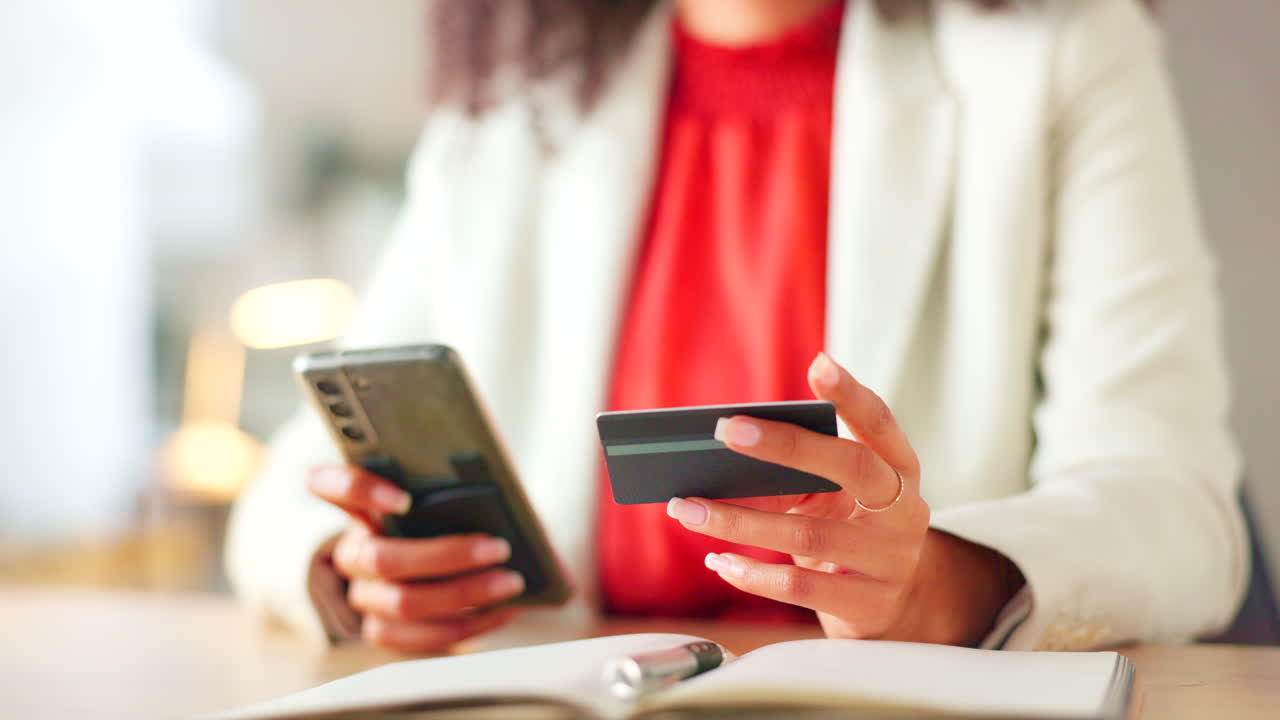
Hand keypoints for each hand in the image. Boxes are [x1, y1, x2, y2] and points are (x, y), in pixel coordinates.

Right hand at [307, 466, 522, 651]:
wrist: (434, 572)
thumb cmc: (442, 524)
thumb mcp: (437, 503)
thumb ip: (447, 494)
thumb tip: (493, 503)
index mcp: (359, 507)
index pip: (328, 484)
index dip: (359, 490)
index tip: (404, 499)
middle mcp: (353, 553)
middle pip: (383, 559)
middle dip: (448, 556)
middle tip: (498, 548)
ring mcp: (365, 595)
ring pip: (405, 603)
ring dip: (466, 594)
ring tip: (509, 582)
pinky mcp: (383, 630)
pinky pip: (421, 637)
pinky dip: (470, 624)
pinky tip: (502, 609)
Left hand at [666, 353, 1021, 645]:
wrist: (897, 606)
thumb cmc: (851, 531)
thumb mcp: (840, 496)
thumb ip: (802, 473)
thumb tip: (725, 463)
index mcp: (900, 469)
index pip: (880, 423)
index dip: (852, 395)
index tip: (819, 363)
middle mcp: (904, 510)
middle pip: (850, 467)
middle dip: (786, 445)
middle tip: (725, 429)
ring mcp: (891, 561)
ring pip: (807, 535)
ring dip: (737, 520)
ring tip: (685, 507)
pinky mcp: (868, 605)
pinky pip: (799, 589)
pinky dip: (751, 573)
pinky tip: (717, 560)